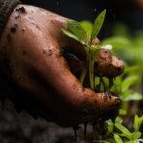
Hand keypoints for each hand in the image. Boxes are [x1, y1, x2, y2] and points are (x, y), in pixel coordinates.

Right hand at [0, 5, 123, 126]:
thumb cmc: (33, 24)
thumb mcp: (67, 29)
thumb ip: (93, 51)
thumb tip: (118, 69)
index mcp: (45, 67)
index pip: (78, 99)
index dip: (101, 103)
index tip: (115, 98)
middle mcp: (33, 87)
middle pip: (72, 115)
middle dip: (96, 112)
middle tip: (111, 101)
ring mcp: (26, 96)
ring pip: (62, 118)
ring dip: (84, 113)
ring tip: (98, 99)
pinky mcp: (24, 100)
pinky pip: (52, 114)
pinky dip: (71, 110)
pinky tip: (80, 96)